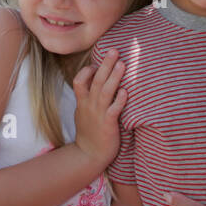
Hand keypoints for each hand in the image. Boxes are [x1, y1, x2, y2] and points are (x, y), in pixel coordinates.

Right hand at [71, 50, 125, 167]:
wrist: (89, 155)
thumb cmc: (89, 133)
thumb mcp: (82, 113)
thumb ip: (86, 98)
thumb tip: (92, 83)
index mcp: (82, 102)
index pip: (79, 80)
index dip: (87, 70)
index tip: (96, 64)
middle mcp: (89, 106)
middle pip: (96, 80)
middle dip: (105, 64)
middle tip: (114, 50)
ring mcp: (98, 114)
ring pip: (105, 91)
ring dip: (114, 77)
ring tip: (123, 64)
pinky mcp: (108, 124)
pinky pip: (114, 109)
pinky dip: (120, 100)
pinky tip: (126, 91)